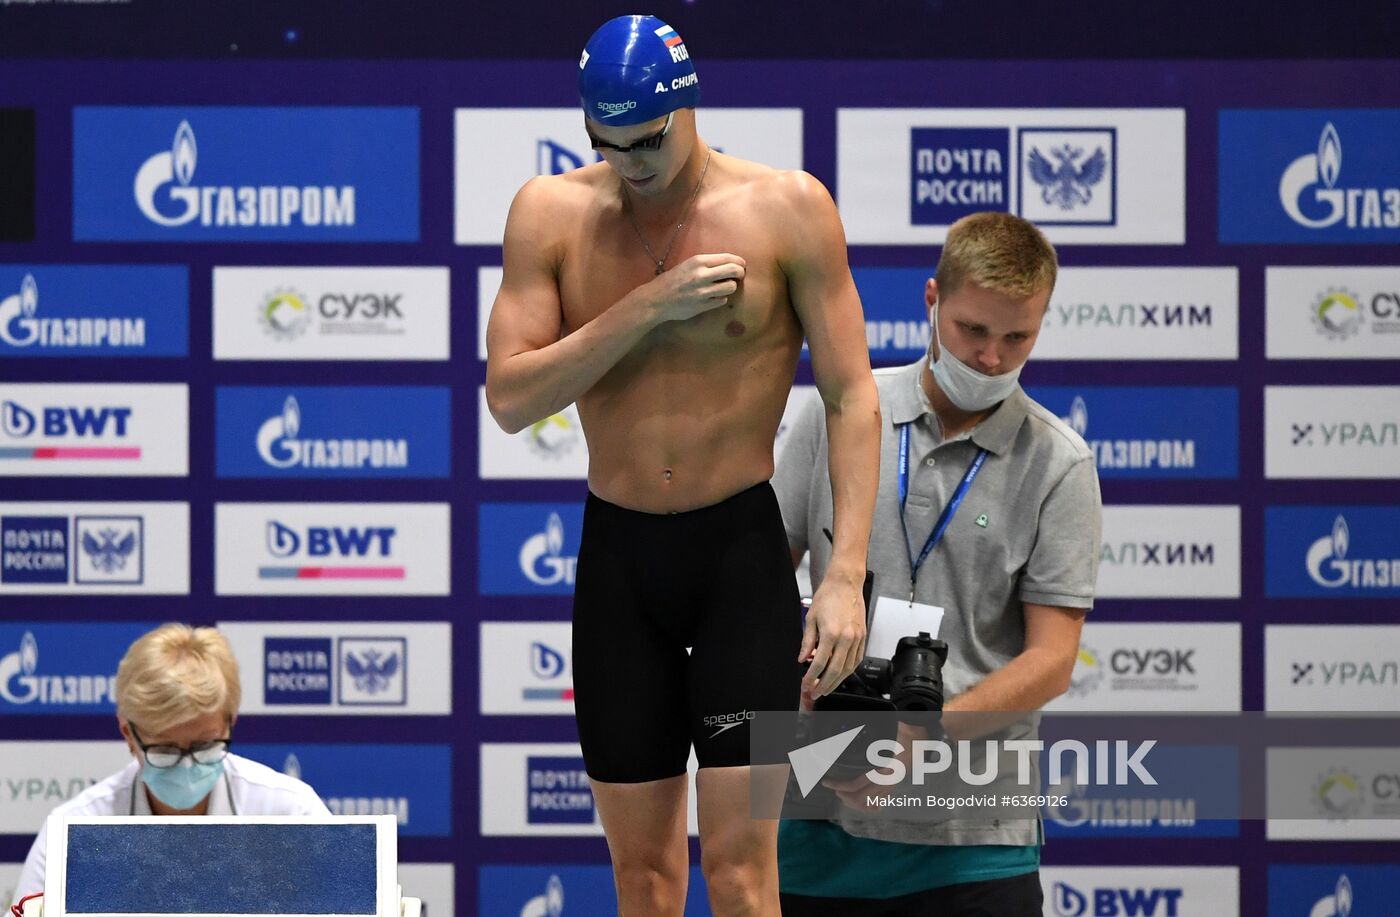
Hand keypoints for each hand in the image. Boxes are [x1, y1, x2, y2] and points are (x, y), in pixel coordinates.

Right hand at [644, 253, 745, 321]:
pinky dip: (721, 299)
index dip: (739, 261)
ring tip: (724, 287)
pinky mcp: (703, 305)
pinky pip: (722, 301)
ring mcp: (703, 291)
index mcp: (698, 261)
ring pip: (731, 287)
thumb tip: (728, 264)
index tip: (741, 265)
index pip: (727, 258)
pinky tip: (714, 297)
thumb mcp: (687, 265)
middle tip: (739, 276)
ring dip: (731, 287)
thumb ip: (705, 264)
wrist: (656, 299)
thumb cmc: (671, 280)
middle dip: (740, 273)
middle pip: (734, 271)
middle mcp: (702, 275)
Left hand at [798, 575, 865, 696]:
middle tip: (815, 692)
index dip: (811, 677)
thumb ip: (807, 642)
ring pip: (848, 668)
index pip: (819, 663)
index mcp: (831, 633)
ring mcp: (857, 638)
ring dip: (837, 681)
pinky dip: (849, 670)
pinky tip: (841, 674)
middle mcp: (847, 638)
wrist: (845, 583)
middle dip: (824, 685)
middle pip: (835, 670)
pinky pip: (857, 659)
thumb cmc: (827, 596)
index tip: (805, 684)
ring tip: (827, 688)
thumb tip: (802, 659)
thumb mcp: (810, 618)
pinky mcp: (863, 636)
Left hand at [823, 721, 926, 810]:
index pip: (857, 784)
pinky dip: (865, 807)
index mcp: (882, 767)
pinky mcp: (891, 790)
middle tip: (834, 788)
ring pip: (868, 806)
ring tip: (843, 794)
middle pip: (860, 800)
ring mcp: (889, 787)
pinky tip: (857, 800)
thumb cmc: (900, 735)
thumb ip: (872, 732)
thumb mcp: (886, 732)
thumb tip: (852, 726)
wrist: (919, 743)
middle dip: (843, 795)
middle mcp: (886, 781)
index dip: (839, 785)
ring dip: (853, 803)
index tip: (827, 782)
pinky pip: (877, 806)